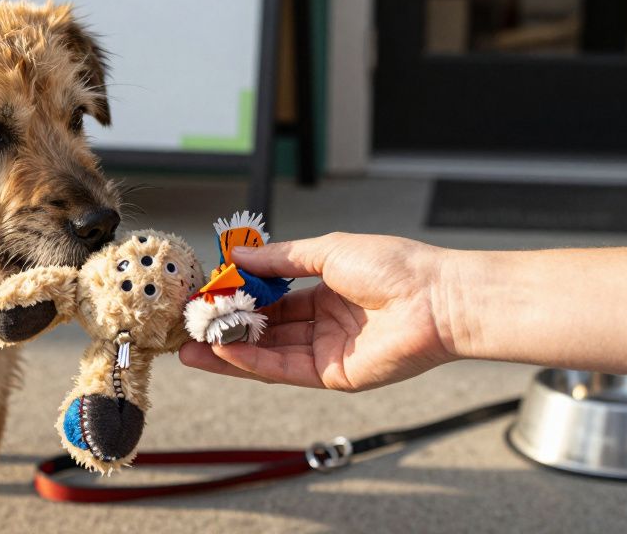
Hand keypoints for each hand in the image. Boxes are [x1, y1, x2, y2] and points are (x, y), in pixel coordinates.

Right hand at [179, 233, 456, 391]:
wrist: (436, 299)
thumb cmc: (396, 267)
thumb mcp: (327, 251)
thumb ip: (281, 259)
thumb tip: (240, 256)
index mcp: (326, 292)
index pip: (272, 298)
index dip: (239, 297)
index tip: (207, 295)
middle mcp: (324, 324)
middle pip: (264, 330)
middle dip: (225, 328)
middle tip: (190, 327)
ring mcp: (326, 351)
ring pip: (267, 353)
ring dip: (228, 349)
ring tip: (192, 346)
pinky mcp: (332, 375)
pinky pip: (283, 369)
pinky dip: (251, 361)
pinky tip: (223, 350)